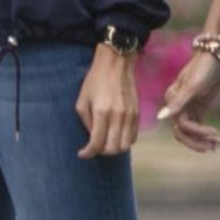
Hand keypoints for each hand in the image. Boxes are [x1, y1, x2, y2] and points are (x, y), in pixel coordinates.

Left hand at [76, 45, 139, 160]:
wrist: (116, 65)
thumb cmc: (95, 81)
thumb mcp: (82, 101)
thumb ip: (86, 122)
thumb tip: (91, 138)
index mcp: (102, 113)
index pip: (97, 143)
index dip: (88, 153)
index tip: (82, 153)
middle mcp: (118, 116)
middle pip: (113, 148)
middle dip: (100, 152)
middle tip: (93, 148)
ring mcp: (130, 116)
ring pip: (125, 146)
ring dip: (113, 149)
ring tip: (104, 144)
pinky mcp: (137, 114)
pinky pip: (133, 137)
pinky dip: (123, 142)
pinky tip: (115, 137)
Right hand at [152, 50, 219, 152]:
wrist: (216, 57)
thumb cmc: (203, 69)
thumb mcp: (192, 87)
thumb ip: (177, 103)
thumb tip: (160, 118)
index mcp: (172, 101)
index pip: (181, 125)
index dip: (197, 132)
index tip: (215, 133)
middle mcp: (177, 106)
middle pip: (182, 132)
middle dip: (197, 142)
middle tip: (214, 148)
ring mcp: (188, 108)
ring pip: (189, 132)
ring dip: (202, 140)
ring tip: (218, 146)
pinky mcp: (198, 108)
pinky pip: (197, 126)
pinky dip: (205, 135)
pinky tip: (216, 140)